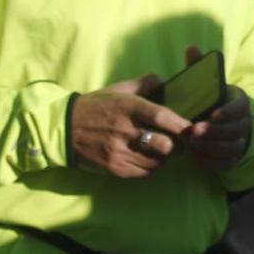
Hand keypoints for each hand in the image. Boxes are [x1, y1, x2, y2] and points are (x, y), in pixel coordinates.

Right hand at [70, 74, 193, 178]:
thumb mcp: (117, 90)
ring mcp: (118, 152)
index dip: (181, 124)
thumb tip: (163, 81)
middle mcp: (123, 130)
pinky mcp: (114, 168)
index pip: (161, 116)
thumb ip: (143, 84)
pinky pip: (144, 172)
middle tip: (178, 142)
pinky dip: (152, 167)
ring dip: (164, 157)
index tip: (190, 128)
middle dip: (177, 145)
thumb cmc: (95, 106)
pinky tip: (148, 158)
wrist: (62, 128)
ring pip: (157, 161)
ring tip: (161, 150)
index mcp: (127, 107)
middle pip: (165, 145)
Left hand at [179, 45, 250, 172]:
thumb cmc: (214, 101)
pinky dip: (211, 162)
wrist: (229, 124)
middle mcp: (244, 124)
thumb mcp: (210, 84)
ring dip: (211, 147)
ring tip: (192, 144)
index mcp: (240, 103)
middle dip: (213, 132)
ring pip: (230, 148)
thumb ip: (200, 68)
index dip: (226, 113)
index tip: (211, 115)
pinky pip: (225, 163)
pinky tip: (196, 157)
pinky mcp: (233, 158)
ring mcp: (240, 142)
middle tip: (193, 132)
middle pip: (234, 131)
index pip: (237, 109)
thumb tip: (190, 47)